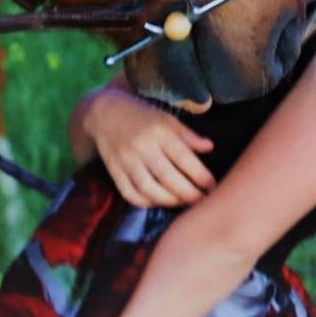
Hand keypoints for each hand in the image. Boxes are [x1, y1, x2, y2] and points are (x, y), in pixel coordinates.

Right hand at [83, 89, 215, 207]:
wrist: (103, 113)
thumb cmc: (141, 116)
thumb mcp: (166, 118)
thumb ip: (187, 135)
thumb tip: (210, 147)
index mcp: (159, 131)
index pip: (184, 158)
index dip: (200, 176)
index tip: (212, 186)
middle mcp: (142, 146)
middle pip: (168, 177)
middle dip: (188, 194)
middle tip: (202, 201)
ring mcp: (125, 160)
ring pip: (148, 188)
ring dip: (169, 201)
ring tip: (183, 203)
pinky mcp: (114, 170)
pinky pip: (129, 193)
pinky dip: (145, 202)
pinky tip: (158, 202)